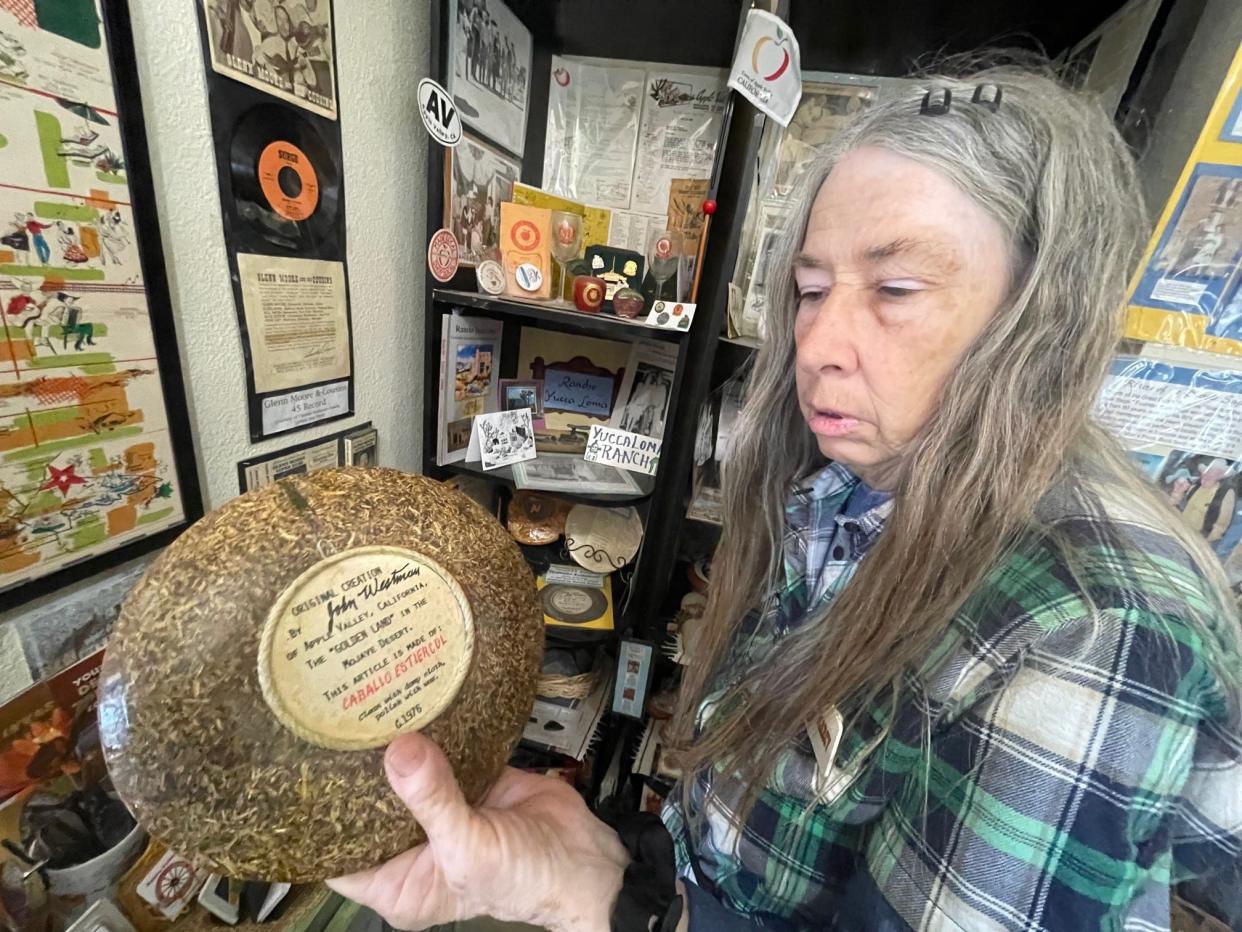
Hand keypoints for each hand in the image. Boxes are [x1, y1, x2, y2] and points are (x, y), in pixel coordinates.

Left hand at [327, 733, 627, 931]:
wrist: (585, 858)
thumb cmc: (529, 881)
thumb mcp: (470, 849)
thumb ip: (433, 801)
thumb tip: (400, 753)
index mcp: (399, 882)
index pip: (338, 852)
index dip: (318, 819)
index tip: (303, 776)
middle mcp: (412, 846)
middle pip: (367, 803)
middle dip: (355, 770)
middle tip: (332, 725)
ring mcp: (439, 809)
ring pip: (404, 773)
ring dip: (393, 746)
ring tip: (365, 707)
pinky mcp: (467, 780)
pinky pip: (441, 753)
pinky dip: (432, 732)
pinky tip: (414, 705)